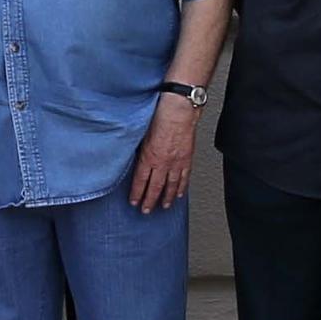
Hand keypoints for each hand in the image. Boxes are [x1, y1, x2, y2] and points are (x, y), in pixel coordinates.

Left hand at [129, 95, 199, 212]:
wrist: (179, 108)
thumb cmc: (160, 114)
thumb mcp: (142, 133)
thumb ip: (140, 149)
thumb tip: (136, 158)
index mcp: (148, 156)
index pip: (140, 181)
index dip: (136, 193)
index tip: (133, 201)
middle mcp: (162, 163)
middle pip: (154, 187)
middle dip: (149, 201)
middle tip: (146, 211)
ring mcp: (176, 162)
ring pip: (170, 186)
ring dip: (165, 198)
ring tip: (162, 207)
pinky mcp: (187, 159)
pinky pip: (183, 178)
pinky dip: (181, 188)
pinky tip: (178, 194)